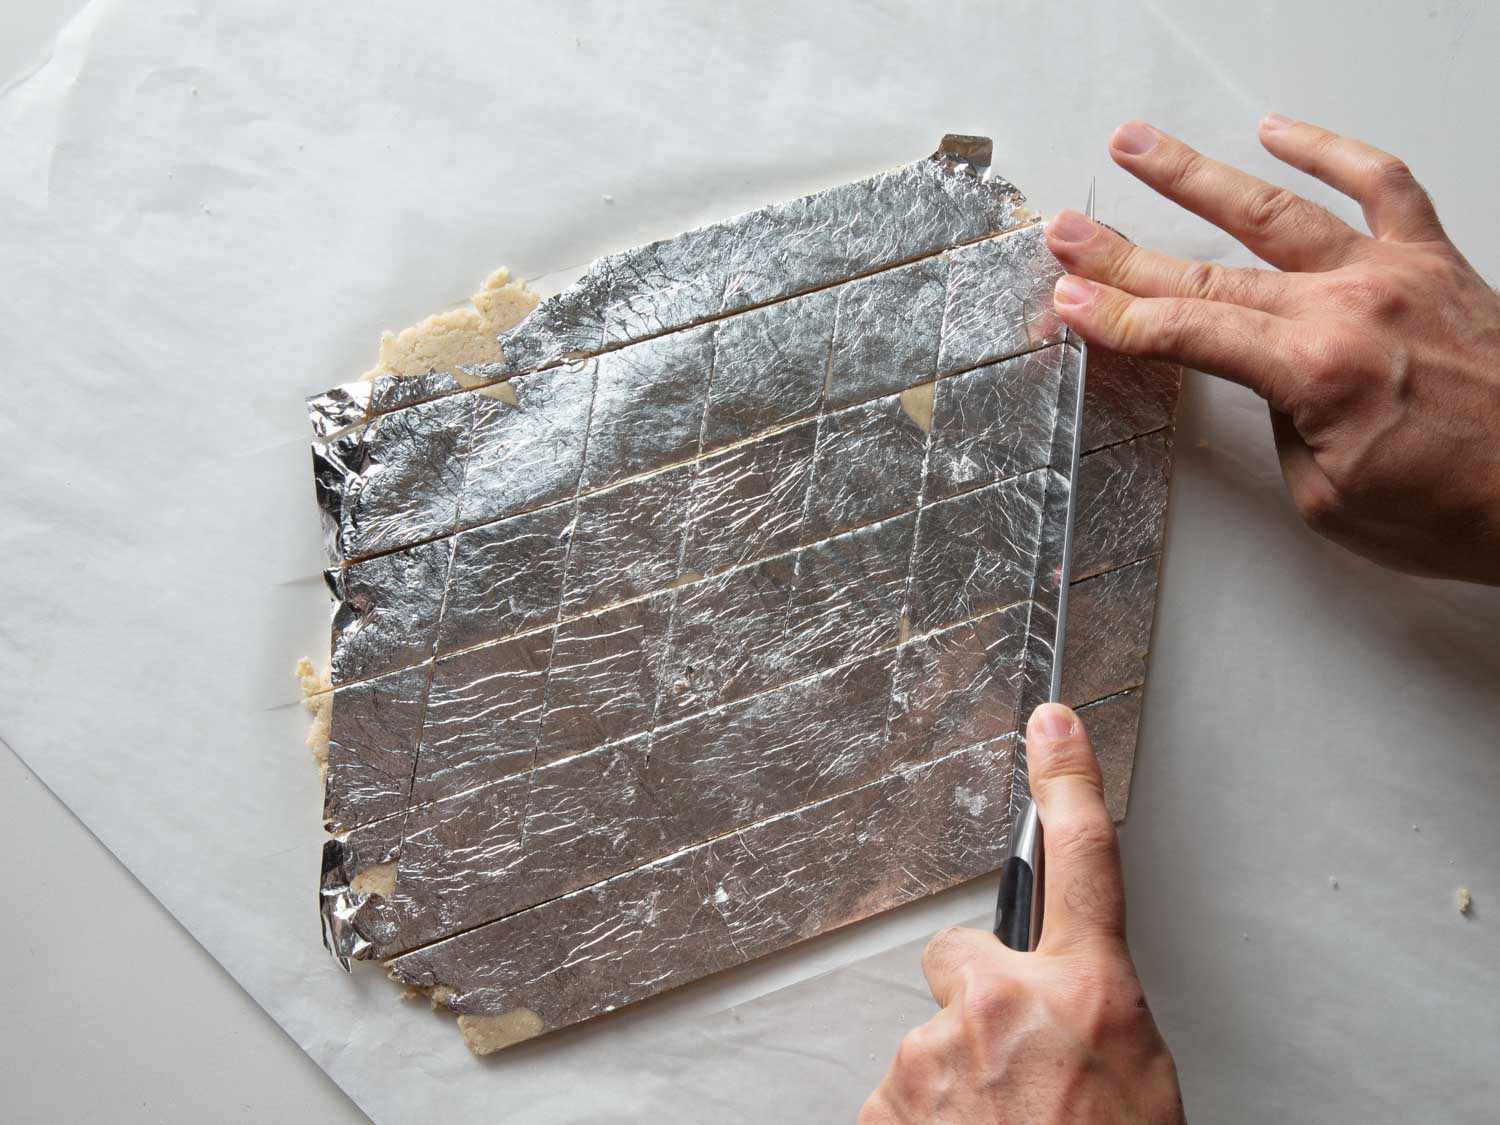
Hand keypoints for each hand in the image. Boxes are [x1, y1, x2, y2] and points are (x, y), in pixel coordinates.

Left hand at [859, 704, 1182, 1123]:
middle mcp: (1000, 1006)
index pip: (1083, 858)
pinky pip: (901, 1090)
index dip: (1066, 777)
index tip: (1049, 722)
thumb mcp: (1141, 1083)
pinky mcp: (883, 1100)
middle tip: (1016, 1065)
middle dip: (981, 995)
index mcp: (1086, 995)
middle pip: (963, 955)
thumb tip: (1075, 1008)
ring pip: (931, 1035)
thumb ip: (1099, 1018)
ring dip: (956, 1074)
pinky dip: (924, 1117)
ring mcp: (931, 1053)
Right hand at [1045, 116, 1499, 584]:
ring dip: (1197, 177)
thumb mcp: (1328, 495)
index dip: (1118, 317)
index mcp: (1318, 372)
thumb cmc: (1453, 509)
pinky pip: (1383, 185)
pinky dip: (1329, 151)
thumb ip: (1283, 421)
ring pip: (1277, 212)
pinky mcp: (1436, 261)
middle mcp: (1352, 306)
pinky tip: (1277, 132)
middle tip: (1068, 231)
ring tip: (1138, 146)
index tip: (1068, 300)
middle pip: (1210, 271)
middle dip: (1124, 253)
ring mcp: (1395, 273)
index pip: (1189, 333)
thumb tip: (1264, 378)